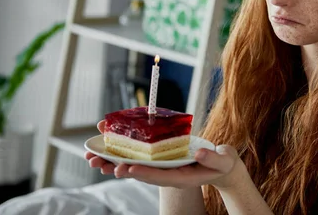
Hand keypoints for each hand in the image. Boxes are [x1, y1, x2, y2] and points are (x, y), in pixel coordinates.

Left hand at [85, 120, 243, 189]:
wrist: (222, 168)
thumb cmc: (224, 164)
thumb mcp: (223, 162)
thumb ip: (213, 159)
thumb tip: (200, 153)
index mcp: (181, 177)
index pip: (158, 176)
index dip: (141, 172)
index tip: (125, 168)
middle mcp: (168, 174)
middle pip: (140, 172)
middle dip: (117, 167)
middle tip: (97, 161)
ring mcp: (163, 168)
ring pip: (135, 165)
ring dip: (114, 160)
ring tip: (93, 155)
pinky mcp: (162, 160)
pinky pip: (140, 156)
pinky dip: (126, 150)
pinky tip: (113, 141)